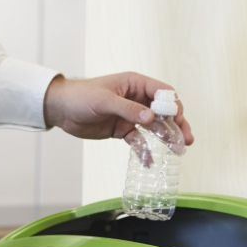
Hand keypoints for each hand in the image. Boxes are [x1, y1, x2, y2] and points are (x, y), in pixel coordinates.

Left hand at [43, 73, 193, 146]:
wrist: (61, 110)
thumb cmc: (80, 96)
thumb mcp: (104, 100)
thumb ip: (128, 109)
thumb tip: (151, 117)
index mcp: (134, 84)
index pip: (162, 92)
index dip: (173, 105)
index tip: (178, 119)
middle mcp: (136, 99)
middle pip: (163, 111)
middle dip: (176, 125)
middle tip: (186, 139)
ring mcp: (129, 115)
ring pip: (154, 127)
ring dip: (165, 138)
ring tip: (177, 150)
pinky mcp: (121, 129)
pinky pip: (137, 140)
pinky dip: (144, 150)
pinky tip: (149, 162)